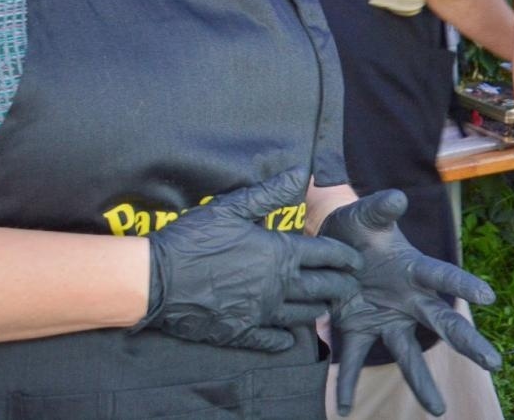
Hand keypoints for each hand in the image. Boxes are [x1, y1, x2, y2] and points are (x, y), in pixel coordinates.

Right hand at [134, 167, 361, 350]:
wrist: (156, 278)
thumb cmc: (195, 238)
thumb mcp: (233, 208)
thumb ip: (271, 193)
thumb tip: (303, 173)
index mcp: (279, 252)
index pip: (326, 254)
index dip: (345, 257)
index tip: (357, 260)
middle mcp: (277, 285)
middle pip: (322, 287)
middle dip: (342, 286)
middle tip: (353, 287)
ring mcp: (260, 312)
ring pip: (302, 314)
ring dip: (319, 310)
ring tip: (328, 307)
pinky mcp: (240, 332)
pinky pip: (271, 340)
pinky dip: (284, 340)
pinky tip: (291, 340)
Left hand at [321, 189, 500, 416]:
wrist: (329, 245)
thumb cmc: (357, 228)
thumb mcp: (365, 216)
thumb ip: (379, 208)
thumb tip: (396, 198)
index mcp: (414, 269)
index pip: (442, 276)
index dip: (463, 284)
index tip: (486, 296)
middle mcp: (407, 300)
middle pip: (442, 323)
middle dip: (468, 342)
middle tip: (494, 362)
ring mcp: (385, 319)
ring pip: (407, 354)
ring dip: (422, 382)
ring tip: (438, 409)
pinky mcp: (358, 331)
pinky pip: (354, 361)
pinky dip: (347, 384)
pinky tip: (345, 409)